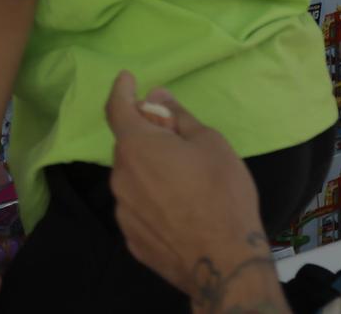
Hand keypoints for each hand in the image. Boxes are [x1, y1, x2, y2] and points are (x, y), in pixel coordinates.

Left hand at [103, 73, 264, 294]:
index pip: (117, 108)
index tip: (127, 78)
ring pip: (132, 178)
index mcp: (136, 146)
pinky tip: (178, 211)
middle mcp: (120, 176)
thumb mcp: (209, 143)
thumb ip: (178, 117)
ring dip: (149, 171)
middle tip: (177, 141)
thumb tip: (158, 96)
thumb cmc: (220, 192)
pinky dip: (151, 201)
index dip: (121, 90)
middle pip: (128, 145)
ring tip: (185, 184)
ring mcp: (122, 210)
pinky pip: (138, 208)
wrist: (224, 261)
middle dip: (147, 137)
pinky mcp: (131, 238)